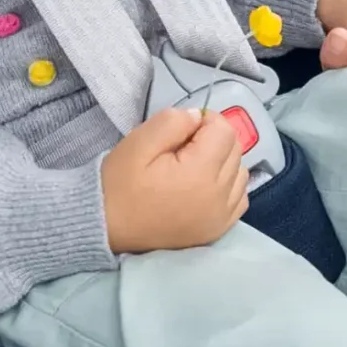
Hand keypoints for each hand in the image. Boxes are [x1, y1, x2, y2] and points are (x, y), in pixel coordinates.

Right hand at [101, 106, 248, 252]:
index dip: (204, 121)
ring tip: (193, 168)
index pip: (225, 130)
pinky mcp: (218, 230)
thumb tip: (197, 117)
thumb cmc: (120, 184)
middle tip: (182, 148)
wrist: (106, 228)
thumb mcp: (137, 142)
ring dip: (223, 163)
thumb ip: (172, 122)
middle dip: (214, 140)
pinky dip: (228, 187)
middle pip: (235, 150)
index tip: (181, 131)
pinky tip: (205, 187)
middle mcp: (218, 196)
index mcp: (200, 173)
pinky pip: (239, 198)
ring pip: (241, 173)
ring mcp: (221, 217)